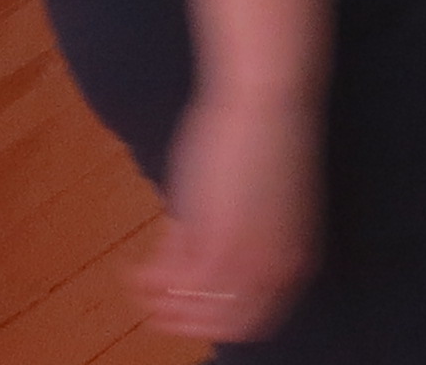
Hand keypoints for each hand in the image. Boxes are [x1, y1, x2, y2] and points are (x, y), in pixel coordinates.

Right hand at [139, 90, 316, 346]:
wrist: (266, 98)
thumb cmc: (267, 137)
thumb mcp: (263, 200)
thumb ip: (241, 238)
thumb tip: (203, 261)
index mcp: (293, 260)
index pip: (251, 321)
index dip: (215, 322)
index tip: (188, 311)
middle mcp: (272, 270)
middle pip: (223, 326)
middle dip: (185, 321)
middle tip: (156, 309)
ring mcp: (243, 258)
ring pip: (195, 310)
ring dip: (161, 306)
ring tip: (139, 287)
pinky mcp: (211, 240)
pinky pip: (170, 280)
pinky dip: (146, 282)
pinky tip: (132, 270)